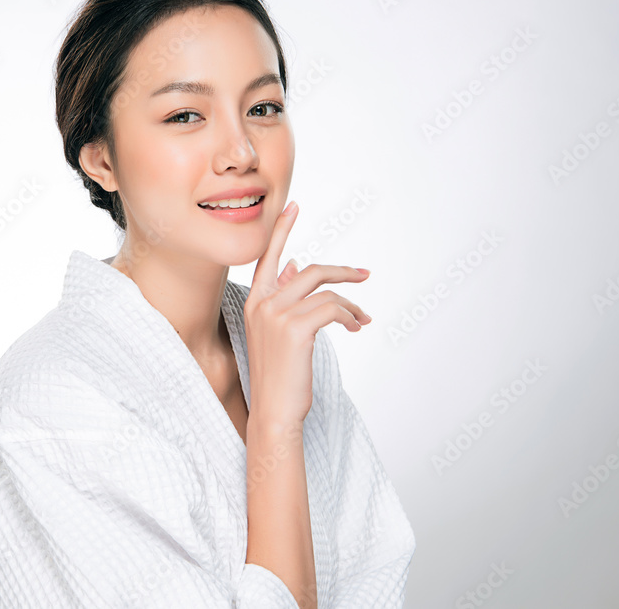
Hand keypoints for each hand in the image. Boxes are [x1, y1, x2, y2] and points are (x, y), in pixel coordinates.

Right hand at [244, 201, 371, 425]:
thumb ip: (284, 297)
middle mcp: (262, 304)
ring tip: (362, 319)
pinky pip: (333, 309)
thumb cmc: (278, 375)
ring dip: (351, 304)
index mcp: (254, 302)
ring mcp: (276, 315)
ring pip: (326, 291)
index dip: (281, 230)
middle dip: (343, 272)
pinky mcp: (295, 329)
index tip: (294, 206)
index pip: (268, 257)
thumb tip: (298, 264)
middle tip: (364, 276)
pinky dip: (350, 316)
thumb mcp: (277, 332)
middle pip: (311, 270)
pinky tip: (356, 328)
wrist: (273, 412)